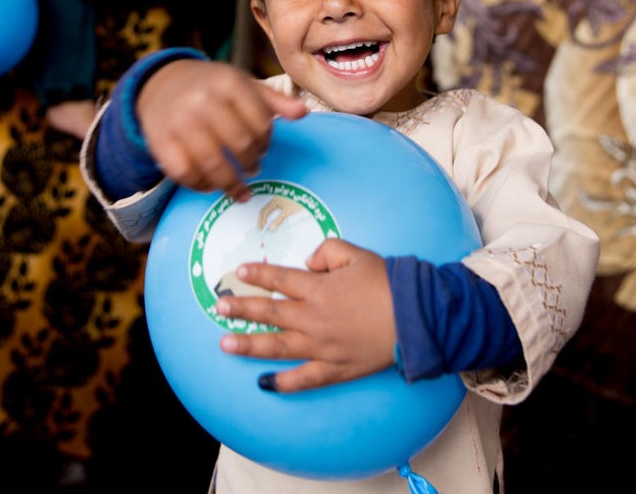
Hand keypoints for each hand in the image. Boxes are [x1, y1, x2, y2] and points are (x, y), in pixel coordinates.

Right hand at [136, 60, 306, 201]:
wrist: (161, 83)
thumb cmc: (211, 86)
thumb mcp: (243, 84)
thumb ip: (274, 99)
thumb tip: (303, 112)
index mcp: (228, 82)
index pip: (261, 122)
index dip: (267, 141)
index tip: (264, 148)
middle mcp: (202, 100)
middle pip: (241, 145)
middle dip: (252, 163)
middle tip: (253, 168)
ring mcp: (179, 122)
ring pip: (214, 164)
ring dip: (231, 183)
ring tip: (240, 189)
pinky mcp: (160, 142)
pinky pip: (185, 174)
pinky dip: (201, 185)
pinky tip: (211, 186)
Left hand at [216, 238, 396, 392]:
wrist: (415, 317)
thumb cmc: (388, 282)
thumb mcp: (357, 254)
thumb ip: (327, 251)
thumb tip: (308, 263)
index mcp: (319, 289)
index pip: (280, 279)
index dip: (259, 274)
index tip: (240, 272)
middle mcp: (314, 318)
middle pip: (270, 312)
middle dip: (242, 309)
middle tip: (219, 307)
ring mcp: (322, 347)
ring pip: (277, 346)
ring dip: (249, 344)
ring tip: (225, 343)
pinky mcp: (335, 369)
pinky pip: (304, 379)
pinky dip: (283, 383)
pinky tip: (264, 383)